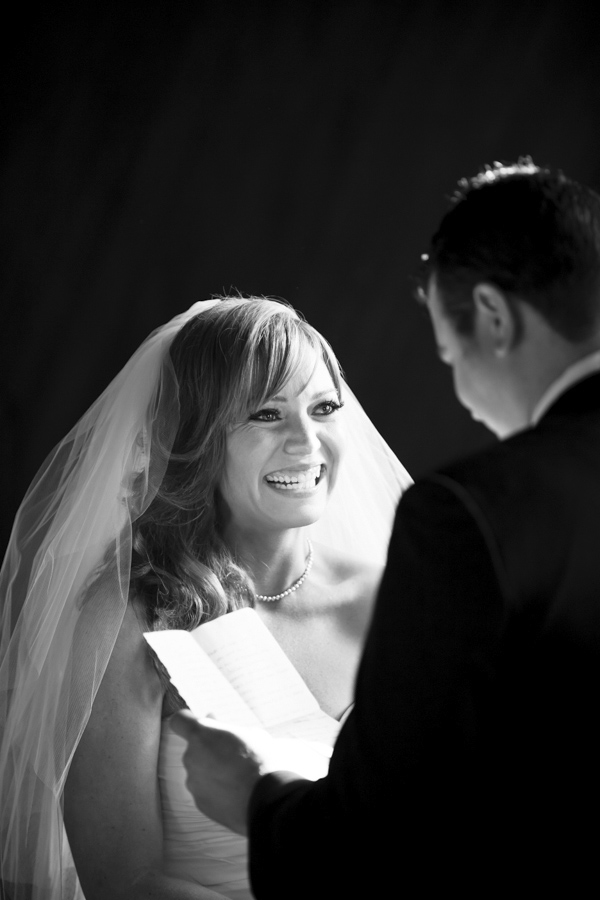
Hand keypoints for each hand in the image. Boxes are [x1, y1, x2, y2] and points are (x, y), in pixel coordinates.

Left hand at [170, 711, 271, 835]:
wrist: (266, 796)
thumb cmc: (260, 758)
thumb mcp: (248, 732)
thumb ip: (225, 727)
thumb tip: (213, 720)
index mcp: (201, 734)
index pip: (179, 721)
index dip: (187, 721)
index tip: (200, 724)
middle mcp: (191, 757)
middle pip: (193, 749)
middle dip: (208, 749)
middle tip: (231, 752)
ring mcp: (193, 782)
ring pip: (199, 771)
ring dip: (212, 771)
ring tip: (236, 776)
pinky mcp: (200, 803)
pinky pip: (204, 791)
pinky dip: (216, 790)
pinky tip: (235, 791)